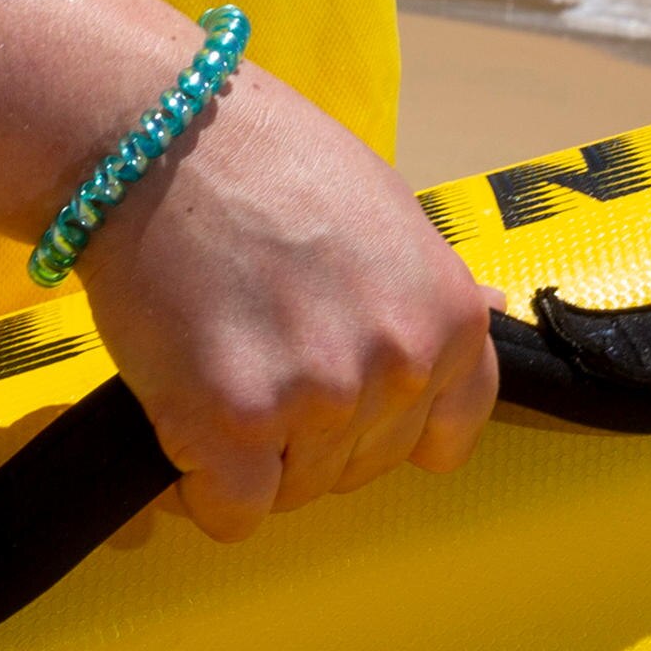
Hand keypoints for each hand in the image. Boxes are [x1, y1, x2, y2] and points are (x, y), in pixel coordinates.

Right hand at [75, 54, 499, 543]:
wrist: (165, 137)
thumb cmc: (269, 163)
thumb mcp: (389, 215)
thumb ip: (421, 293)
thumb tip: (485, 319)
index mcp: (451, 319)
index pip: (444, 435)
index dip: (382, 423)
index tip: (343, 397)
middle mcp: (401, 365)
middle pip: (360, 468)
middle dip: (311, 435)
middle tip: (259, 351)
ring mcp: (320, 399)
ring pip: (294, 492)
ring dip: (252, 457)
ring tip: (219, 363)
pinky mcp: (235, 425)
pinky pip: (233, 513)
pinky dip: (202, 489)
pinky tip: (184, 419)